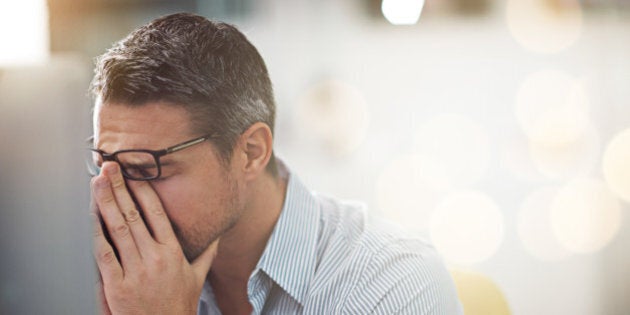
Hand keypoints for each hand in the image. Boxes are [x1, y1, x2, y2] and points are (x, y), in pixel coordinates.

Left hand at [91, 162, 217, 314]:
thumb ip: (206, 253)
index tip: (134, 173)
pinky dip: (96, 232)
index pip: (157, 213)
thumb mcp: (197, 278)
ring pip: (118, 229)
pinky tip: (91, 216)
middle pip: (134, 215)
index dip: (144, 190)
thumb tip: (218, 234)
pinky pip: (103, 254)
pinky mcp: (116, 286)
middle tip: (110, 167)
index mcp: (173, 253)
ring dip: (105, 202)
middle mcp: (155, 258)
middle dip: (120, 188)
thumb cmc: (179, 306)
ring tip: (97, 182)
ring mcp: (135, 271)